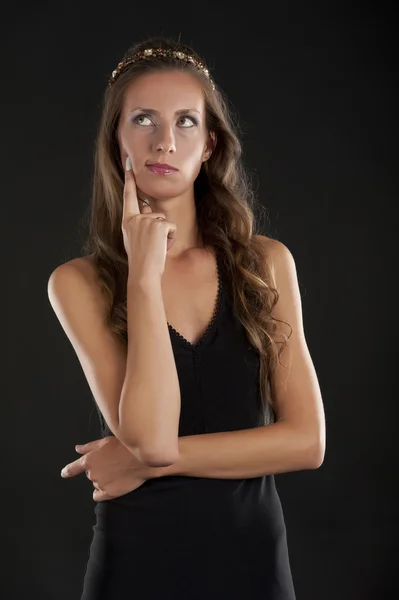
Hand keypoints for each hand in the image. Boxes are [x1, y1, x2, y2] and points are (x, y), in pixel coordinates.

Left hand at [60, 435, 157, 501]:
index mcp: (89, 460)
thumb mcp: (105, 441)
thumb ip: (89, 447)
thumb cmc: (125, 446)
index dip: (68, 471)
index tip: (64, 473)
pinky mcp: (109, 493)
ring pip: (97, 484)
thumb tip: (77, 449)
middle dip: (98, 470)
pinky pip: (99, 495)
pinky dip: (103, 492)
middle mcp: (92, 474)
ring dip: (103, 480)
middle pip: (90, 474)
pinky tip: (113, 484)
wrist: (142, 458)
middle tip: (111, 463)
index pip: (73, 468)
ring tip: (117, 471)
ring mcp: (100, 484)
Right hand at [122, 156, 176, 282]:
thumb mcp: (134, 239)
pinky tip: (162, 248)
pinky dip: (170, 239)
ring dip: (165, 236)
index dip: (130, 180)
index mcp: (126, 221)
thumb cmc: (141, 260)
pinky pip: (171, 228)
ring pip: (164, 221)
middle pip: (154, 214)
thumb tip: (148, 209)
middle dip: (159, 229)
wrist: (143, 272)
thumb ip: (140, 223)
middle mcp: (135, 218)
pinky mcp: (159, 225)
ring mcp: (146, 220)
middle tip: (153, 247)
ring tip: (156, 249)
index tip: (129, 164)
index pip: (129, 196)